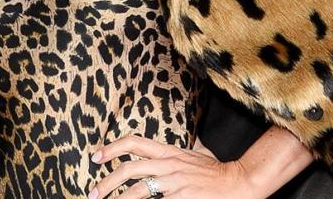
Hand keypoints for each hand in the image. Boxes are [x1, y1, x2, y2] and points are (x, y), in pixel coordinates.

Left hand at [89, 135, 255, 198]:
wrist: (239, 182)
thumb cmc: (218, 170)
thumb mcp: (199, 153)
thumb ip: (188, 148)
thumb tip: (192, 140)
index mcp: (169, 151)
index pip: (134, 142)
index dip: (112, 148)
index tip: (96, 157)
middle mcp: (168, 164)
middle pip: (129, 168)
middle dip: (107, 181)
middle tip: (93, 192)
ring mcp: (174, 182)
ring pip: (138, 189)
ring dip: (118, 198)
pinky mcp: (181, 197)